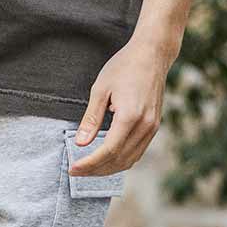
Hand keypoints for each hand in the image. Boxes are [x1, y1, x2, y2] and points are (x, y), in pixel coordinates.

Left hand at [68, 32, 175, 176]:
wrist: (152, 54)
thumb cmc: (124, 66)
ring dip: (109, 168)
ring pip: (130, 160)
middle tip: (76, 171)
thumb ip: (91, 118)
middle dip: (96, 170)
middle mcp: (145, 125)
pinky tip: (106, 158)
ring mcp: (152, 127)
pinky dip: (121, 160)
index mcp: (130, 116)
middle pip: (119, 160)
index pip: (108, 151)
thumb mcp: (100, 89)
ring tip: (89, 168)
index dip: (89, 163)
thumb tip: (80, 143)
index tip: (72, 168)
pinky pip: (138, 151)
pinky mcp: (154, 126)